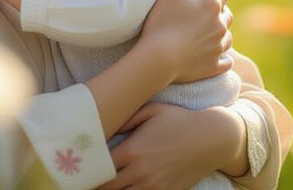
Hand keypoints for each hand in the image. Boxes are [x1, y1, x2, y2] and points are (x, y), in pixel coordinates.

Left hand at [98, 103, 242, 189]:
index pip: (99, 167)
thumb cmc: (180, 120)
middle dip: (96, 185)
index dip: (88, 169)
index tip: (80, 168)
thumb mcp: (152, 110)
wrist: (211, 138)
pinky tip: (128, 188)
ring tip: (106, 186)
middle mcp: (140, 171)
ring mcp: (153, 186)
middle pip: (107, 188)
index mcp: (132, 150)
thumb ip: (127, 118)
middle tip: (87, 181)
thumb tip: (107, 125)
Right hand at [139, 0, 233, 83]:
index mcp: (212, 4)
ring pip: (227, 35)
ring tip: (206, 33)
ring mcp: (219, 46)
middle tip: (202, 12)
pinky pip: (226, 60)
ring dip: (220, 32)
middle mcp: (220, 24)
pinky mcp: (214, 65)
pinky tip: (212, 55)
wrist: (157, 59)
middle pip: (227, 13)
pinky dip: (221, 56)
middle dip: (219, 10)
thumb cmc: (160, 22)